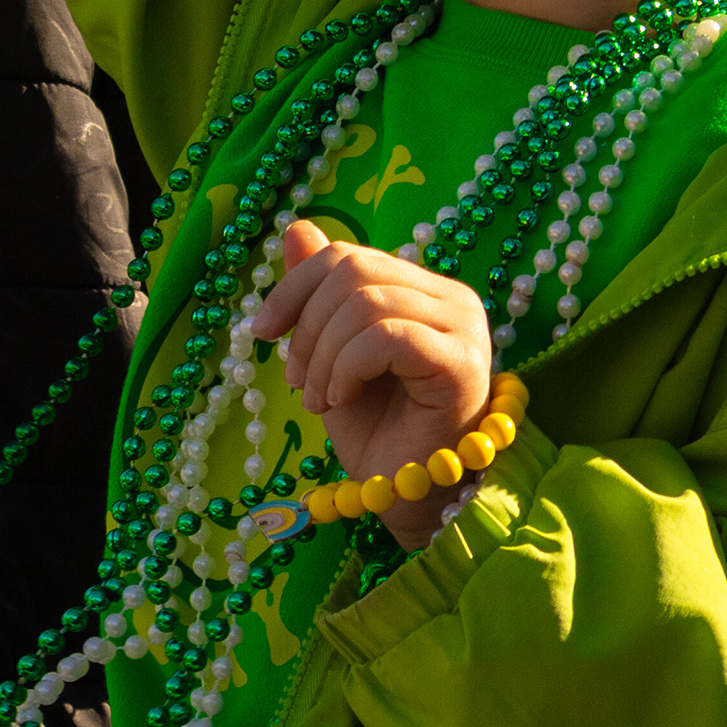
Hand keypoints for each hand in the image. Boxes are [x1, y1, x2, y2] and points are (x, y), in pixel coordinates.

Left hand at [250, 219, 496, 549]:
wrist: (405, 498)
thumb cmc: (375, 429)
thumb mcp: (329, 353)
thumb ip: (319, 293)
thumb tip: (296, 228)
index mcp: (423, 289)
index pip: (347, 255)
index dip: (294, 287)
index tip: (262, 331)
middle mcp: (453, 299)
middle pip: (354, 271)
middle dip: (307, 327)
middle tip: (298, 381)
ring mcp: (465, 329)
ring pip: (366, 304)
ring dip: (324, 357)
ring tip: (320, 399)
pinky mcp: (463, 365)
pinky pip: (387, 337)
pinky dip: (347, 368)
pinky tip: (342, 400)